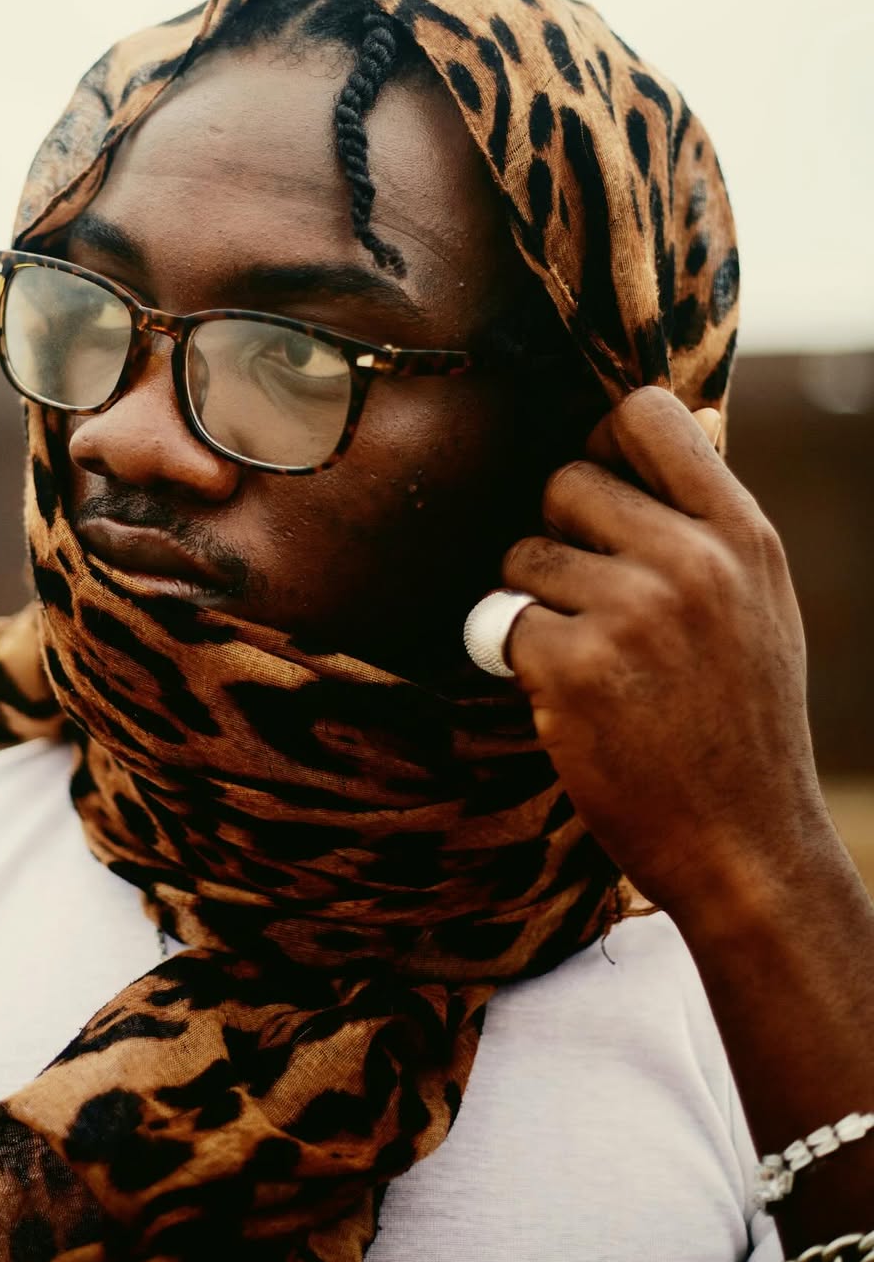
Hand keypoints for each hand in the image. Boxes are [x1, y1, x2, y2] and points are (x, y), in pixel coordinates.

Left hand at [500, 386, 827, 916]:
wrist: (745, 848)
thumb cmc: (742, 721)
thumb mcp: (760, 602)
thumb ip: (714, 515)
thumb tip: (695, 413)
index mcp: (741, 534)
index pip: (645, 415)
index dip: (603, 444)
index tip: (600, 499)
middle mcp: (690, 560)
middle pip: (564, 481)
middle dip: (559, 536)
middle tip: (588, 602)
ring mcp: (631, 613)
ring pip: (521, 556)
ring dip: (533, 604)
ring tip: (589, 661)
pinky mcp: (573, 670)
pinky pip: (500, 624)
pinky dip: (515, 660)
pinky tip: (567, 701)